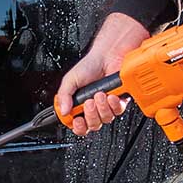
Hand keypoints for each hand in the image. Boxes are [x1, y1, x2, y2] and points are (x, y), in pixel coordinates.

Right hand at [56, 13, 147, 135]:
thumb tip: (63, 110)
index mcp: (80, 104)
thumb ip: (63, 95)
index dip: (78, 126)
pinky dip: (114, 104)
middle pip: (93, 125)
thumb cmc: (90, 65)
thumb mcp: (70, 79)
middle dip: (91, 115)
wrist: (108, 55)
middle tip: (89, 102)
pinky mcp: (119, 101)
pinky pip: (118, 111)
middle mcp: (94, 107)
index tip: (77, 120)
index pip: (78, 124)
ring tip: (100, 94)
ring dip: (102, 108)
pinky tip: (111, 95)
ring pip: (106, 119)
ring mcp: (107, 105)